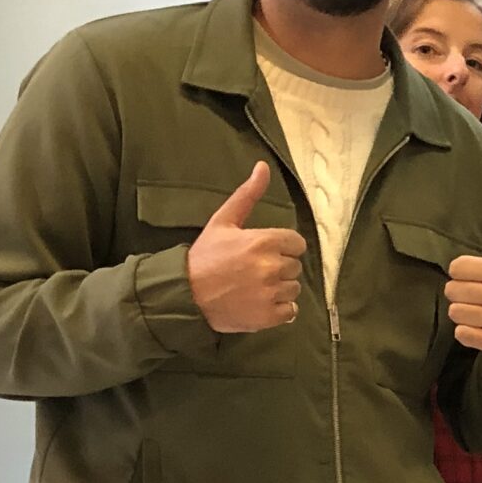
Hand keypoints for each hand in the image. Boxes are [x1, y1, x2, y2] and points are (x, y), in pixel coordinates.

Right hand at [187, 162, 304, 333]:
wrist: (184, 294)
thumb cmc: (204, 257)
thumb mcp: (223, 221)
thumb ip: (247, 195)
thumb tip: (263, 167)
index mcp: (263, 242)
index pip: (297, 243)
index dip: (282, 247)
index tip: (264, 252)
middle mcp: (271, 267)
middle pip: (295, 266)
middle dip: (278, 268)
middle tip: (253, 271)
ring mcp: (271, 292)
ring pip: (294, 289)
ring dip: (279, 289)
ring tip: (253, 287)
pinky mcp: (268, 316)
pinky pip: (291, 310)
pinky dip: (278, 309)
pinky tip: (258, 303)